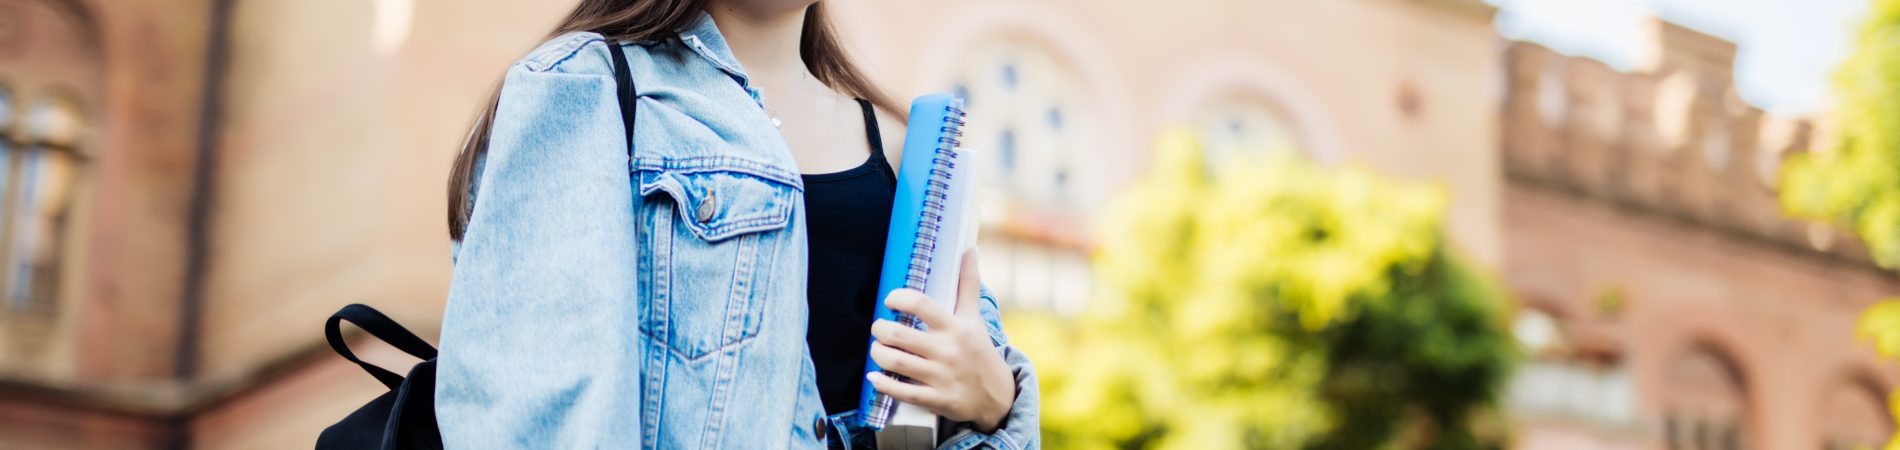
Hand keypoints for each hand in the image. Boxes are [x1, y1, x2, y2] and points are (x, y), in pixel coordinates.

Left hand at [866, 250, 1014, 432]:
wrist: (998, 397)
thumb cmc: (980, 351)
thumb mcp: (975, 318)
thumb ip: (968, 284)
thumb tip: (970, 250)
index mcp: (956, 327)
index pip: (920, 304)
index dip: (898, 298)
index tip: (890, 300)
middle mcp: (948, 350)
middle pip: (899, 334)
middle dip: (880, 328)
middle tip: (879, 327)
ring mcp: (942, 376)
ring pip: (895, 362)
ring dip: (878, 353)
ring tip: (878, 348)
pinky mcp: (937, 399)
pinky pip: (902, 392)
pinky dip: (882, 384)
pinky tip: (875, 376)